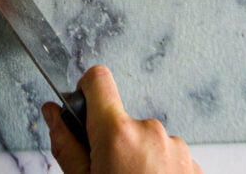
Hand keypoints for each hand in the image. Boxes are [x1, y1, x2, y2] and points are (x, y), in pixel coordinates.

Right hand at [42, 66, 202, 173]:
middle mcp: (151, 132)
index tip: (83, 110)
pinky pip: (166, 156)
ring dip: (136, 159)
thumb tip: (52, 113)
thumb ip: (65, 144)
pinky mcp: (193, 164)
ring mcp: (176, 147)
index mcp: (118, 133)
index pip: (97, 80)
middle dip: (111, 142)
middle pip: (120, 120)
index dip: (85, 91)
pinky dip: (156, 170)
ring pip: (145, 140)